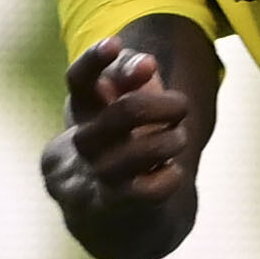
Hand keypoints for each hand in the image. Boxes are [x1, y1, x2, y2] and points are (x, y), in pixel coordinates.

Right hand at [43, 37, 196, 223]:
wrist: (110, 215)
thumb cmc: (121, 145)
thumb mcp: (121, 105)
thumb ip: (131, 77)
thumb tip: (147, 63)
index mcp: (81, 112)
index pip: (78, 81)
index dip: (94, 60)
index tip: (116, 43)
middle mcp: (81, 144)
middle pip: (125, 113)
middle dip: (166, 106)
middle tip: (181, 107)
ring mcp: (97, 178)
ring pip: (144, 151)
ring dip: (173, 140)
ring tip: (178, 139)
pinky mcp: (116, 207)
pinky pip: (153, 188)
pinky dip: (171, 175)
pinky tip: (170, 173)